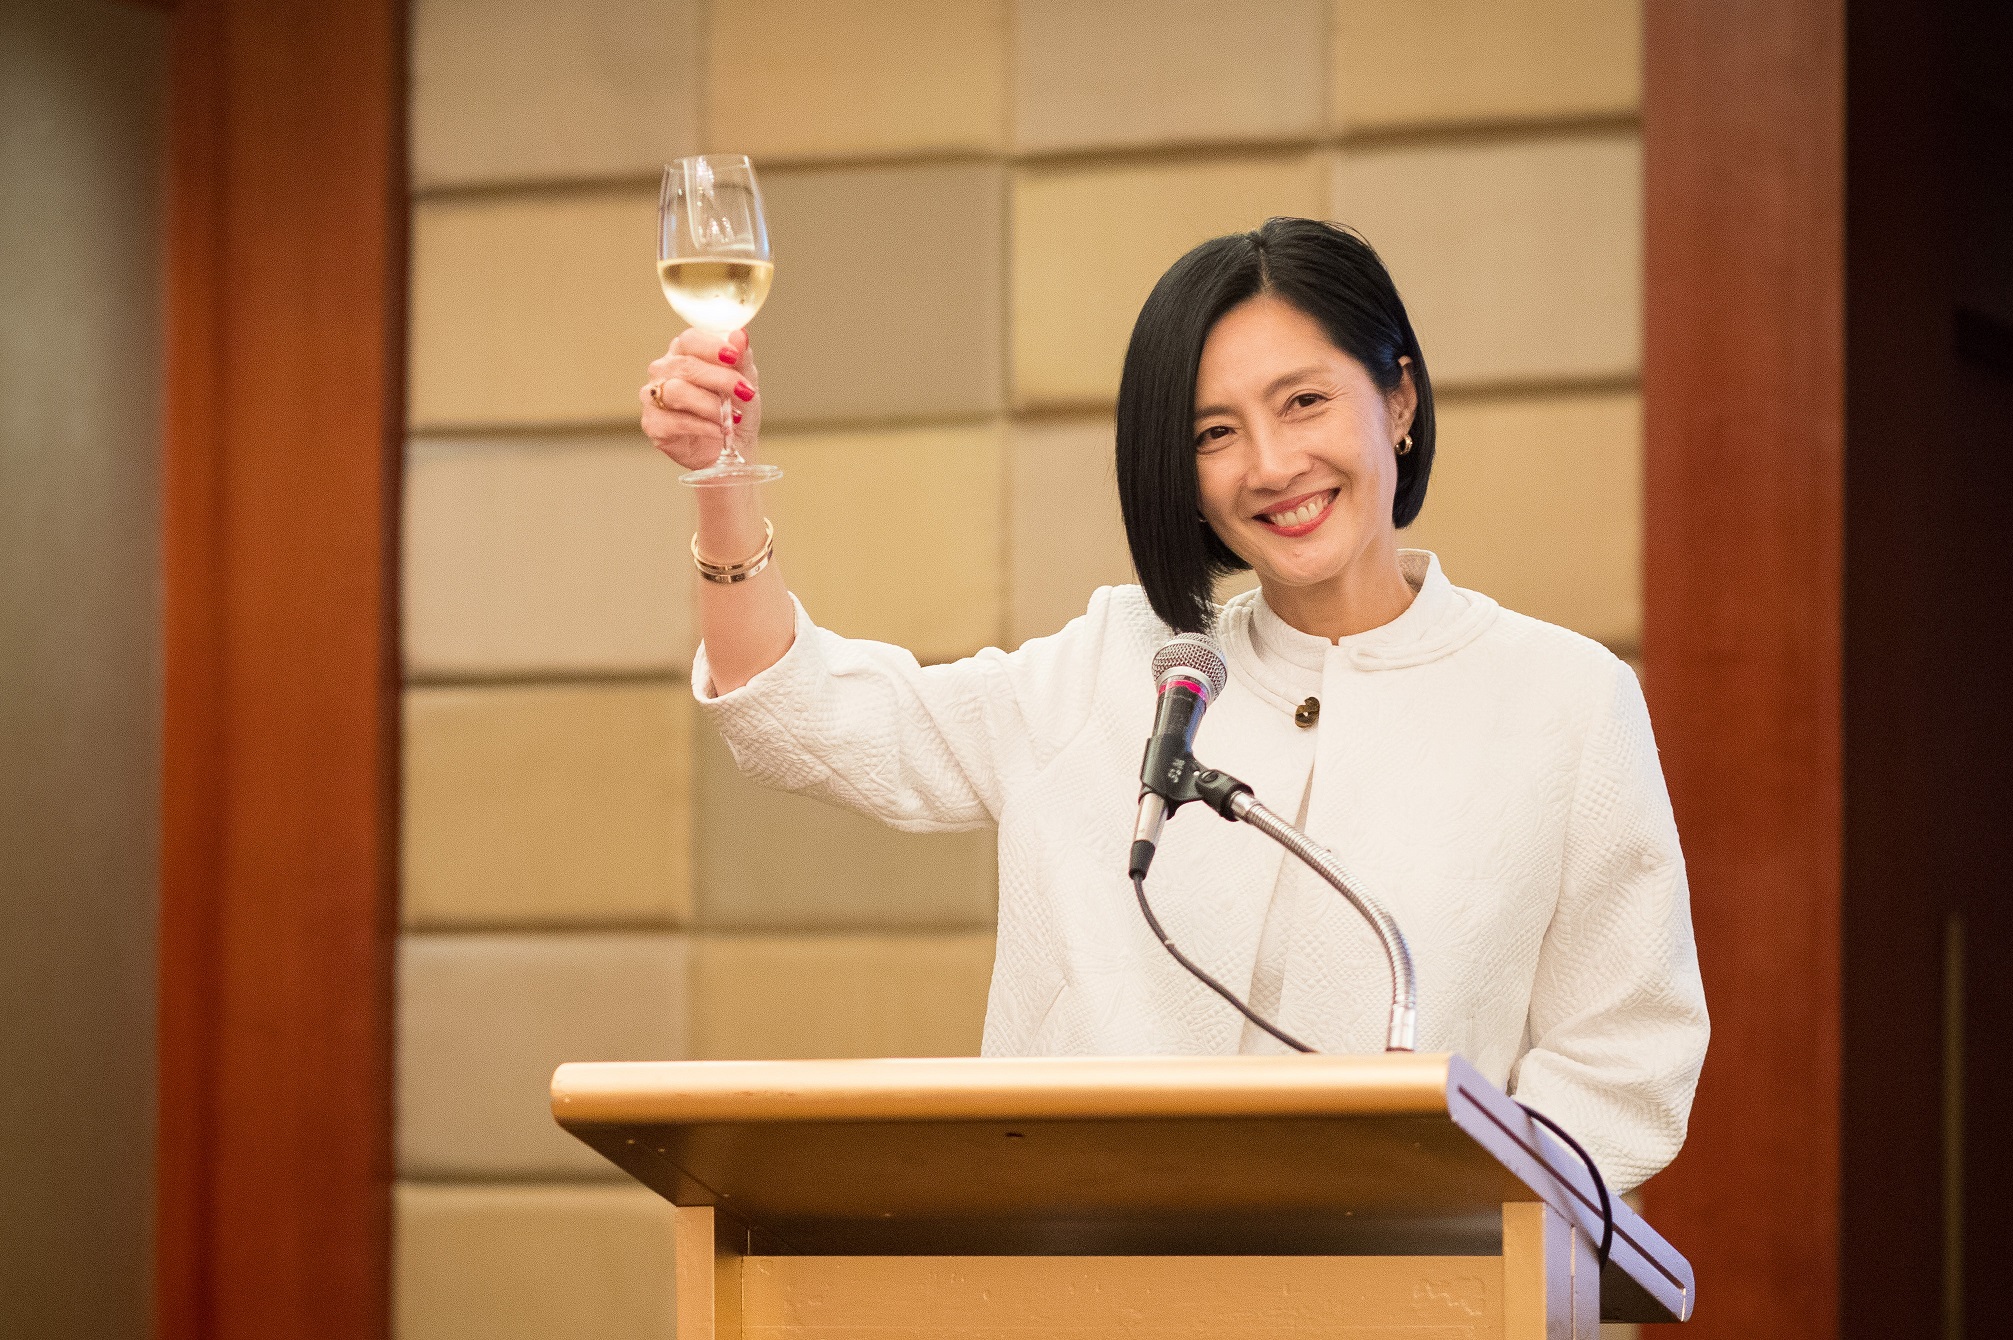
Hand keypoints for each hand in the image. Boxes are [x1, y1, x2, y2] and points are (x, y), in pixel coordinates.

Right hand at [640, 328, 760, 471]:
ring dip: (711, 405)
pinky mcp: (653, 424)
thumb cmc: (734, 410)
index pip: (690, 340)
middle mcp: (663, 371)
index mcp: (684, 353)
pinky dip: (703, 426)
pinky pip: (675, 421)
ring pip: (677, 392)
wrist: (730, 448)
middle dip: (720, 379)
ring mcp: (653, 396)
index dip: (712, 346)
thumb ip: (741, 358)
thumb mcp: (745, 382)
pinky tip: (719, 431)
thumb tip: (740, 335)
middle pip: (685, 365)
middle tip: (745, 392)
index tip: (734, 356)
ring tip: (733, 417)